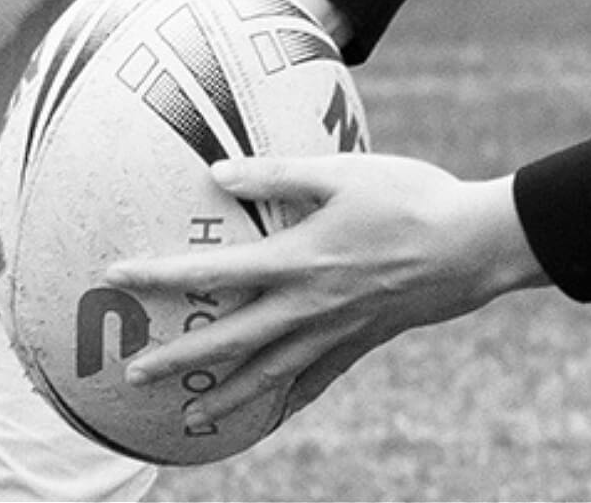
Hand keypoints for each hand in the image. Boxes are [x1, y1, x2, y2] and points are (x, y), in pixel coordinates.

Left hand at [104, 154, 546, 429]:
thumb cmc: (410, 196)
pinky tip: (270, 413)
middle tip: (132, 374)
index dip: (161, 276)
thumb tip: (217, 171)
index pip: (213, 273)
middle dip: (179, 359)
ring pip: (269, 374)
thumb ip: (277, 174)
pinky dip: (288, 400)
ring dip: (225, 397)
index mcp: (298, 259)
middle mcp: (309, 305)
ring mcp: (337, 331)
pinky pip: (317, 380)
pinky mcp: (363, 341)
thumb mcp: (343, 172)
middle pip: (230, 342)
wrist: (474, 245)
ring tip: (189, 418)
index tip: (116, 277)